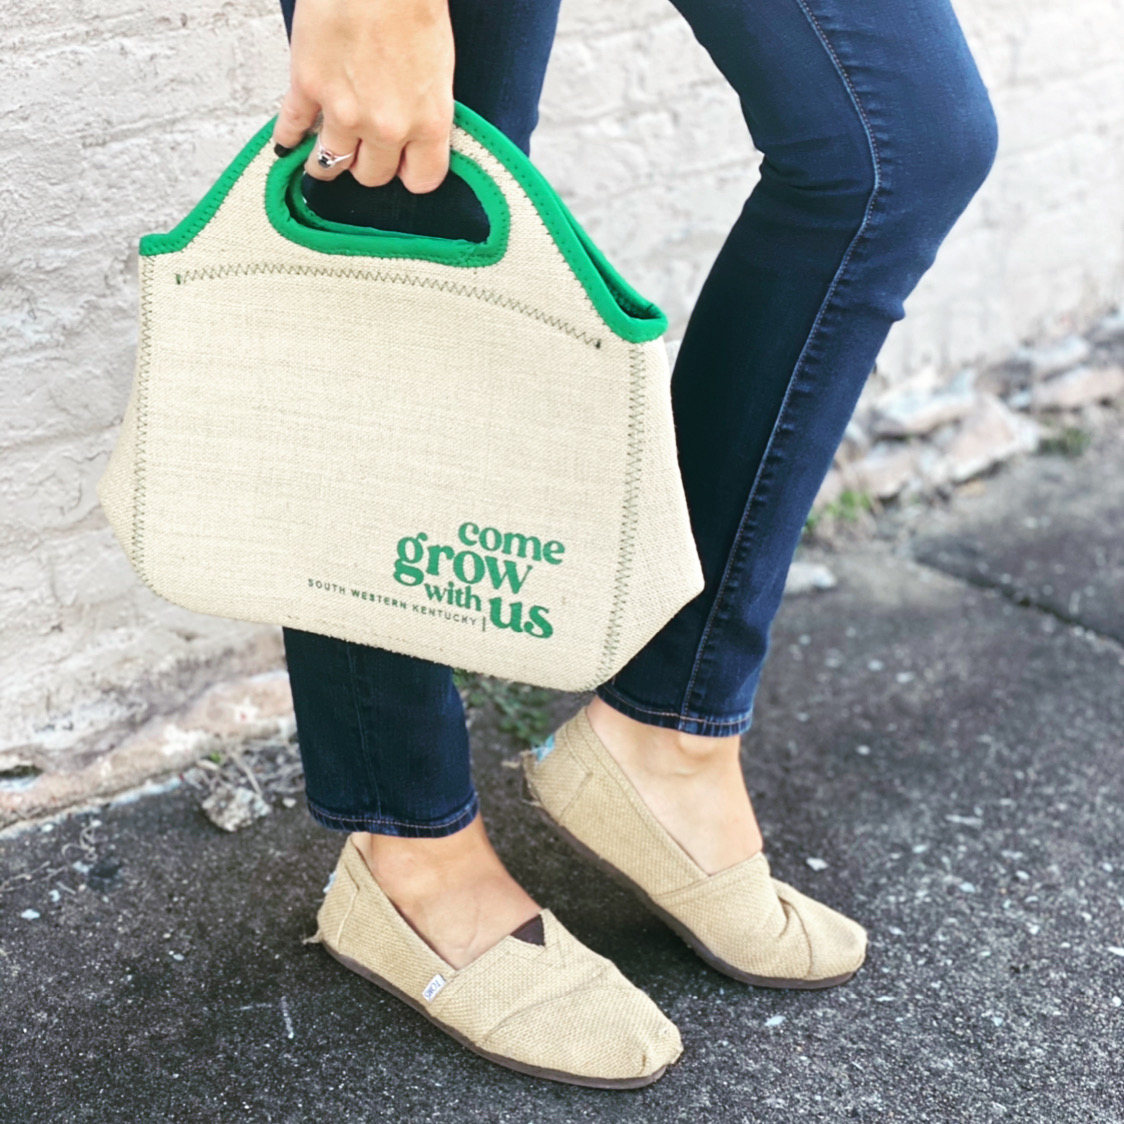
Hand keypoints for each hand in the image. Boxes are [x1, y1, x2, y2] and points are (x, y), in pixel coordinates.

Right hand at [272, 0, 454, 192]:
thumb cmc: (413, 5)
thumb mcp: (439, 68)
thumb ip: (425, 109)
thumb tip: (411, 133)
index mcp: (428, 122)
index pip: (422, 180)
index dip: (411, 173)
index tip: (403, 166)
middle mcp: (387, 128)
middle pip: (372, 176)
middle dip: (368, 165)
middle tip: (363, 152)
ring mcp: (344, 112)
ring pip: (330, 165)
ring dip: (326, 163)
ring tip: (322, 156)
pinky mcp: (308, 87)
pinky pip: (291, 129)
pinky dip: (287, 138)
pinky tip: (287, 143)